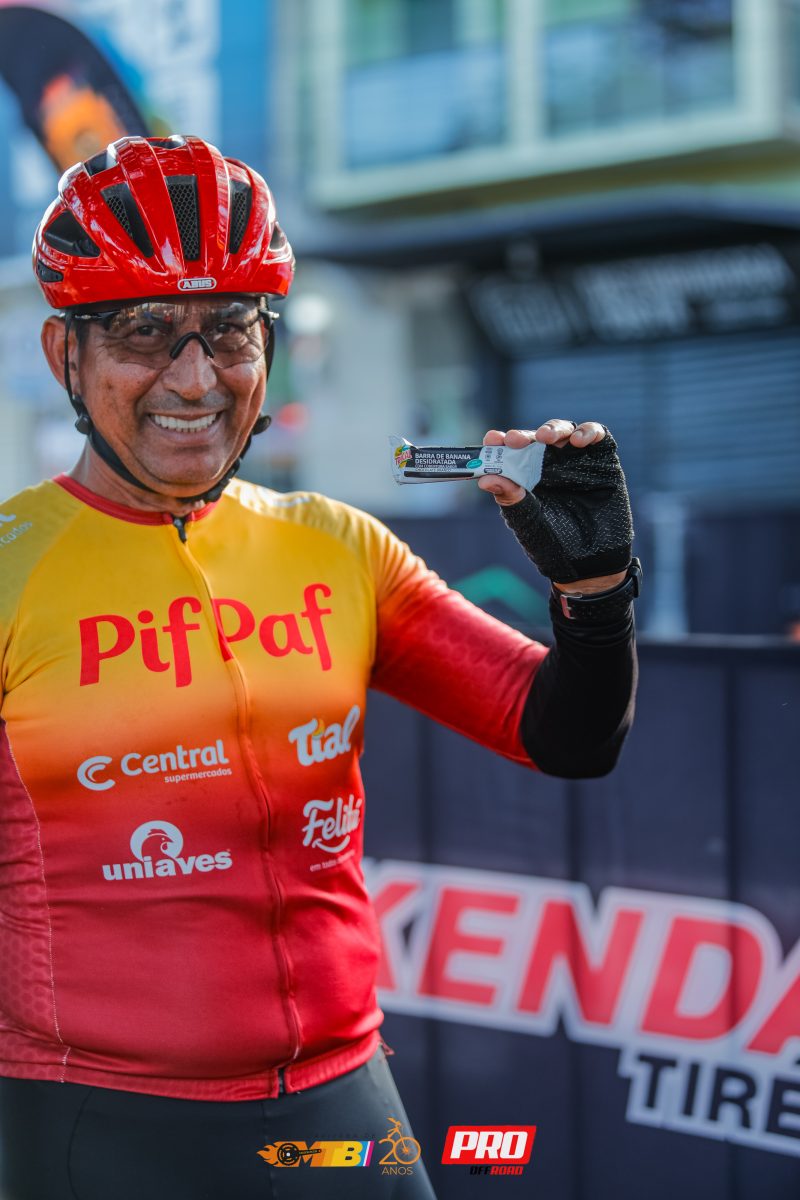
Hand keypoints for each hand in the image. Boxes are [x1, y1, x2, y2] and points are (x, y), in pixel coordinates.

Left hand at [478, 419, 631, 590]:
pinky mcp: (603, 461)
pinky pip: (598, 436)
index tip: (492, 439)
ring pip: (565, 432)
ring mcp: (577, 461)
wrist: (591, 565)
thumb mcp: (529, 523)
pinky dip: (589, 432)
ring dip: (554, 429)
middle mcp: (550, 465)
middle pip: (536, 439)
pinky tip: (579, 440)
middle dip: (525, 436)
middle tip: (515, 440)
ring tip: (546, 438)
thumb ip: (511, 499)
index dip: (500, 443)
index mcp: (526, 477)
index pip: (510, 453)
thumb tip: (484, 479)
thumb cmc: (554, 546)